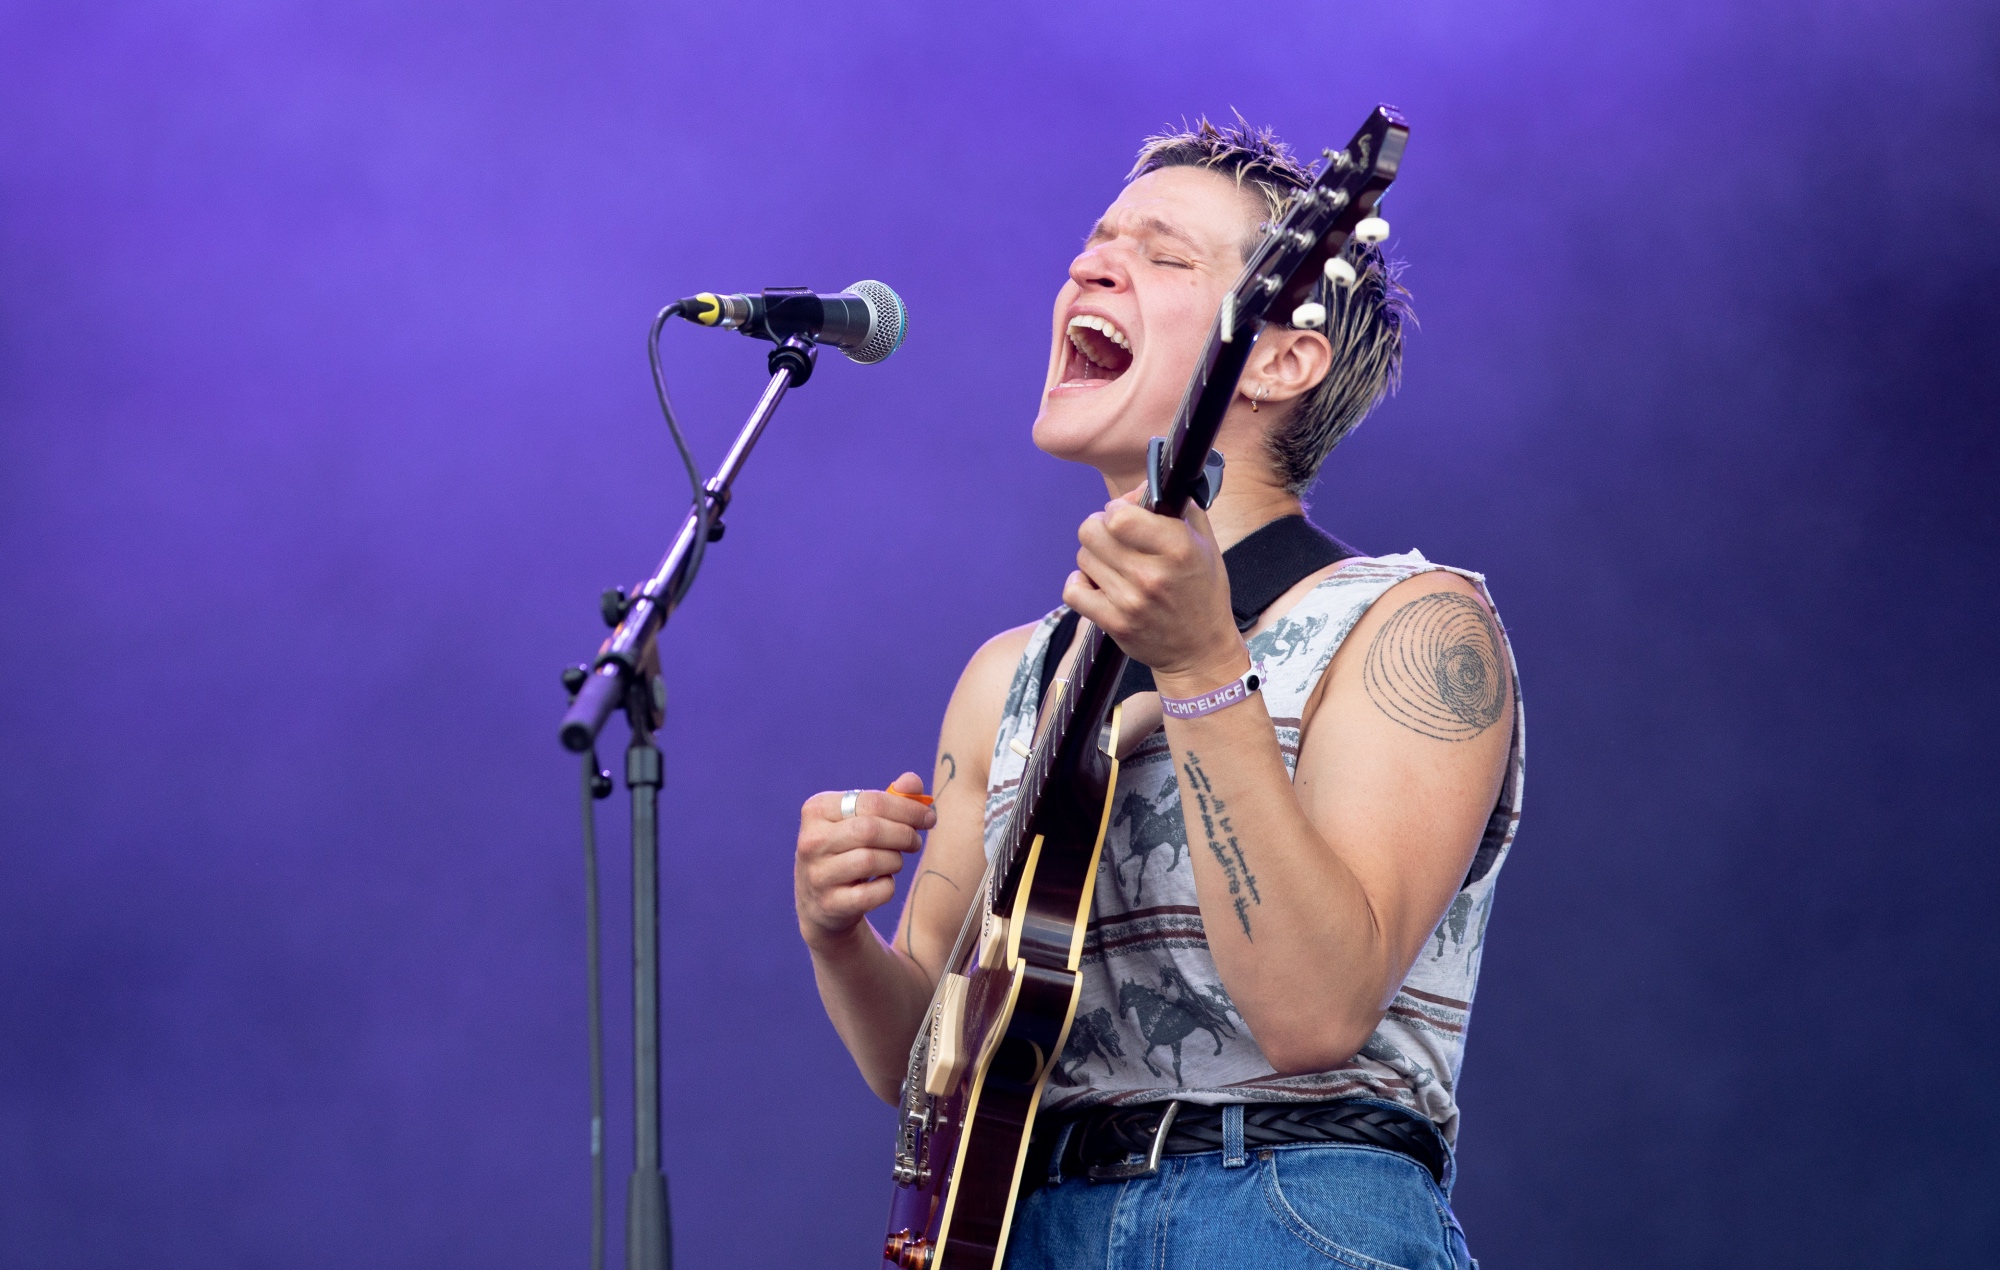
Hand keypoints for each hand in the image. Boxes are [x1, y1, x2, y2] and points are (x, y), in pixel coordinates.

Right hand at [795, 771, 934, 950]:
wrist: (820, 902)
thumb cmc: (848, 848)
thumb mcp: (860, 819)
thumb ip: (890, 797)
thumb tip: (913, 782)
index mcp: (817, 809)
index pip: (871, 801)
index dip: (908, 809)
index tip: (929, 817)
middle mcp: (811, 840)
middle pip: (871, 830)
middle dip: (904, 834)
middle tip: (916, 842)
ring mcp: (817, 874)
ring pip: (872, 860)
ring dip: (895, 860)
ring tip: (895, 861)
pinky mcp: (830, 904)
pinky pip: (874, 893)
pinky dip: (887, 887)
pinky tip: (882, 882)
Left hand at [1062, 487, 1246, 689]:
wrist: (1200, 650)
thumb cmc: (1202, 592)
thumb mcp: (1204, 543)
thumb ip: (1178, 506)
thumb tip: (1142, 486)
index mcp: (1178, 548)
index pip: (1119, 515)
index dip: (1116, 509)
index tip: (1125, 517)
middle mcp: (1152, 575)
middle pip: (1092, 531)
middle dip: (1100, 528)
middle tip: (1114, 538)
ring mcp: (1130, 601)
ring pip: (1083, 557)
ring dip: (1094, 556)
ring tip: (1113, 565)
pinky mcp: (1114, 623)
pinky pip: (1073, 590)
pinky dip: (1080, 583)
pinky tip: (1097, 583)